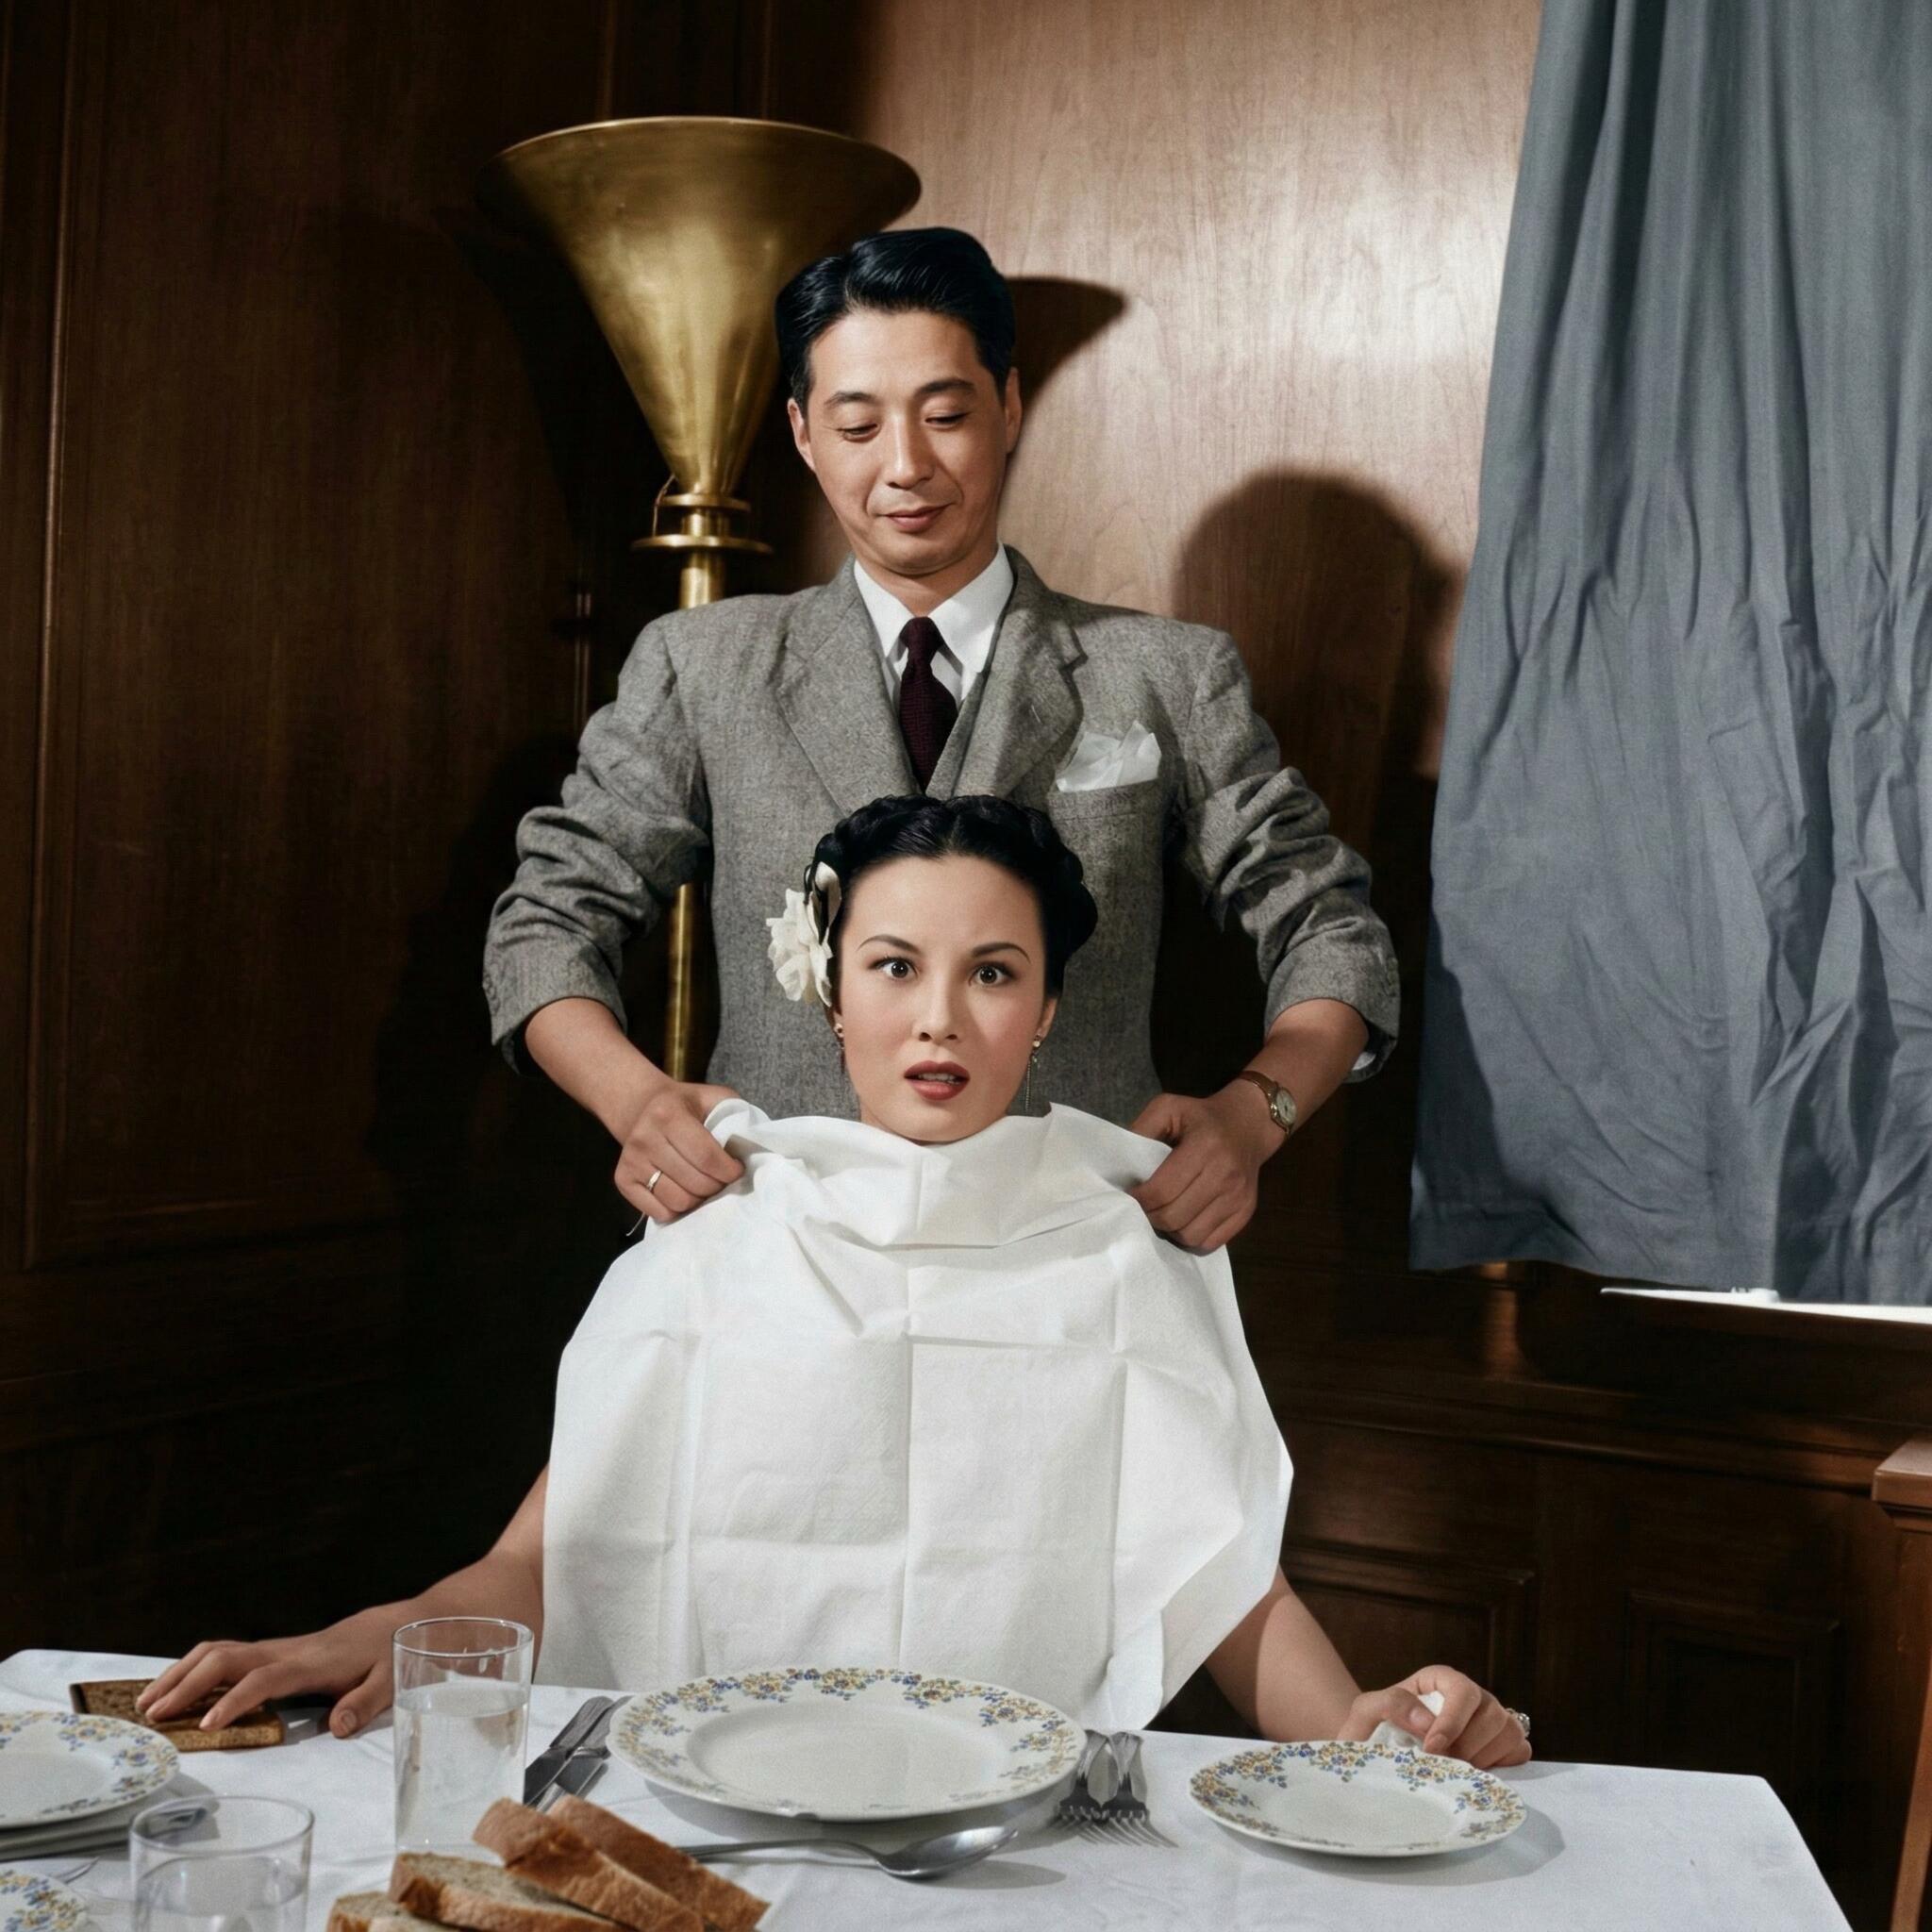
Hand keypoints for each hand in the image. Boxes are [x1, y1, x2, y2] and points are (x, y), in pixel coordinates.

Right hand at [135, 1604, 398, 1739]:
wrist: (393, 1624)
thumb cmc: (386, 1656)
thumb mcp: (387, 1682)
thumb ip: (363, 1704)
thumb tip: (336, 1728)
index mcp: (309, 1663)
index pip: (264, 1679)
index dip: (235, 1700)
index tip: (207, 1725)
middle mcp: (284, 1651)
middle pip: (227, 1658)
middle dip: (187, 1684)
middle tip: (153, 1716)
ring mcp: (274, 1648)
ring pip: (218, 1651)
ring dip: (180, 1673)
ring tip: (146, 1703)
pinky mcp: (270, 1651)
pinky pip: (224, 1655)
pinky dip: (192, 1668)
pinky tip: (172, 1690)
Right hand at [616, 1079, 743, 1227]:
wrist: (642, 1106)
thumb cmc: (687, 1106)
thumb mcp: (713, 1098)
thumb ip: (735, 1116)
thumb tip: (754, 1148)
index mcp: (668, 1114)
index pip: (707, 1158)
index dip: (729, 1171)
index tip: (737, 1170)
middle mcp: (644, 1138)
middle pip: (694, 1183)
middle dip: (717, 1187)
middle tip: (722, 1179)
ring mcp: (631, 1161)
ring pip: (678, 1201)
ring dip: (699, 1200)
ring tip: (704, 1186)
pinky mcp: (622, 1180)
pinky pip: (659, 1212)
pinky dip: (678, 1209)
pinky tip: (684, 1192)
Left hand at [1127, 1083, 1280, 1250]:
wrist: (1249, 1124)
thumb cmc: (1201, 1116)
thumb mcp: (1169, 1107)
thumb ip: (1142, 1128)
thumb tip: (1120, 1165)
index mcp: (1205, 1147)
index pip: (1162, 1191)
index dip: (1139, 1200)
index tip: (1129, 1195)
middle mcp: (1225, 1176)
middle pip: (1173, 1217)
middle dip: (1150, 1216)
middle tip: (1142, 1207)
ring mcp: (1238, 1198)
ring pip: (1190, 1235)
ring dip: (1169, 1230)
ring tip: (1162, 1213)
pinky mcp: (1245, 1212)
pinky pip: (1209, 1242)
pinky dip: (1190, 1237)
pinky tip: (1183, 1220)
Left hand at [1337, 1665, 1532, 1770]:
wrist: (1379, 1752)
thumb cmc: (1374, 1727)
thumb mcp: (1367, 1710)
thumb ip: (1390, 1704)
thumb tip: (1426, 1720)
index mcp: (1440, 1679)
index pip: (1462, 1691)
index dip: (1452, 1722)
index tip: (1433, 1748)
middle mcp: (1471, 1695)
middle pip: (1492, 1715)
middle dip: (1467, 1746)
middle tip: (1443, 1765)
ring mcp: (1490, 1719)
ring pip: (1510, 1731)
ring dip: (1485, 1758)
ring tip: (1457, 1770)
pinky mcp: (1502, 1743)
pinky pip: (1520, 1750)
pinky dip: (1505, 1765)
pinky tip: (1478, 1773)